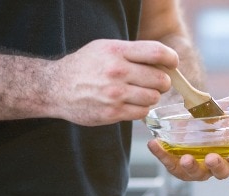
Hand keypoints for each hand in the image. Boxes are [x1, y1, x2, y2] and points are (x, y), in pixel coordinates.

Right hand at [50, 40, 178, 125]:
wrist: (56, 88)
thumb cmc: (84, 66)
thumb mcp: (105, 48)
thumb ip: (132, 52)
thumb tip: (163, 62)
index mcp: (116, 51)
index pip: (157, 53)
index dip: (171, 59)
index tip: (172, 63)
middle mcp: (116, 72)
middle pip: (160, 79)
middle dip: (162, 82)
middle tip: (155, 82)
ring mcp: (114, 94)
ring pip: (153, 98)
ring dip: (151, 96)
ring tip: (140, 93)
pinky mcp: (112, 113)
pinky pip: (142, 112)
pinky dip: (141, 109)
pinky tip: (131, 103)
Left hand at [148, 88, 228, 180]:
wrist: (189, 118)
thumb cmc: (213, 118)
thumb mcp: (227, 107)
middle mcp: (216, 162)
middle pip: (221, 172)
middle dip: (217, 166)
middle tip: (212, 157)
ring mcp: (197, 167)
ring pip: (196, 174)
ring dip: (192, 167)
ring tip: (185, 159)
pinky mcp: (177, 165)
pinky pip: (170, 164)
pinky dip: (162, 156)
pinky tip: (155, 145)